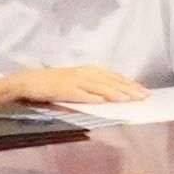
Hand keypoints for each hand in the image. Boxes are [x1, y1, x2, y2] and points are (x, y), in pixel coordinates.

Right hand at [6, 65, 150, 111]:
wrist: (28, 82)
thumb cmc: (53, 83)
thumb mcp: (76, 81)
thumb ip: (92, 87)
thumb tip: (111, 96)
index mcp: (87, 70)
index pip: (113, 76)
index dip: (129, 83)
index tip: (143, 91)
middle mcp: (83, 73)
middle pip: (110, 81)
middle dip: (128, 89)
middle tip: (144, 96)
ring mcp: (73, 81)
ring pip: (98, 87)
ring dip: (114, 93)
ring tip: (129, 100)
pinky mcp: (63, 90)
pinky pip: (79, 94)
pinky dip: (91, 97)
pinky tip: (102, 102)